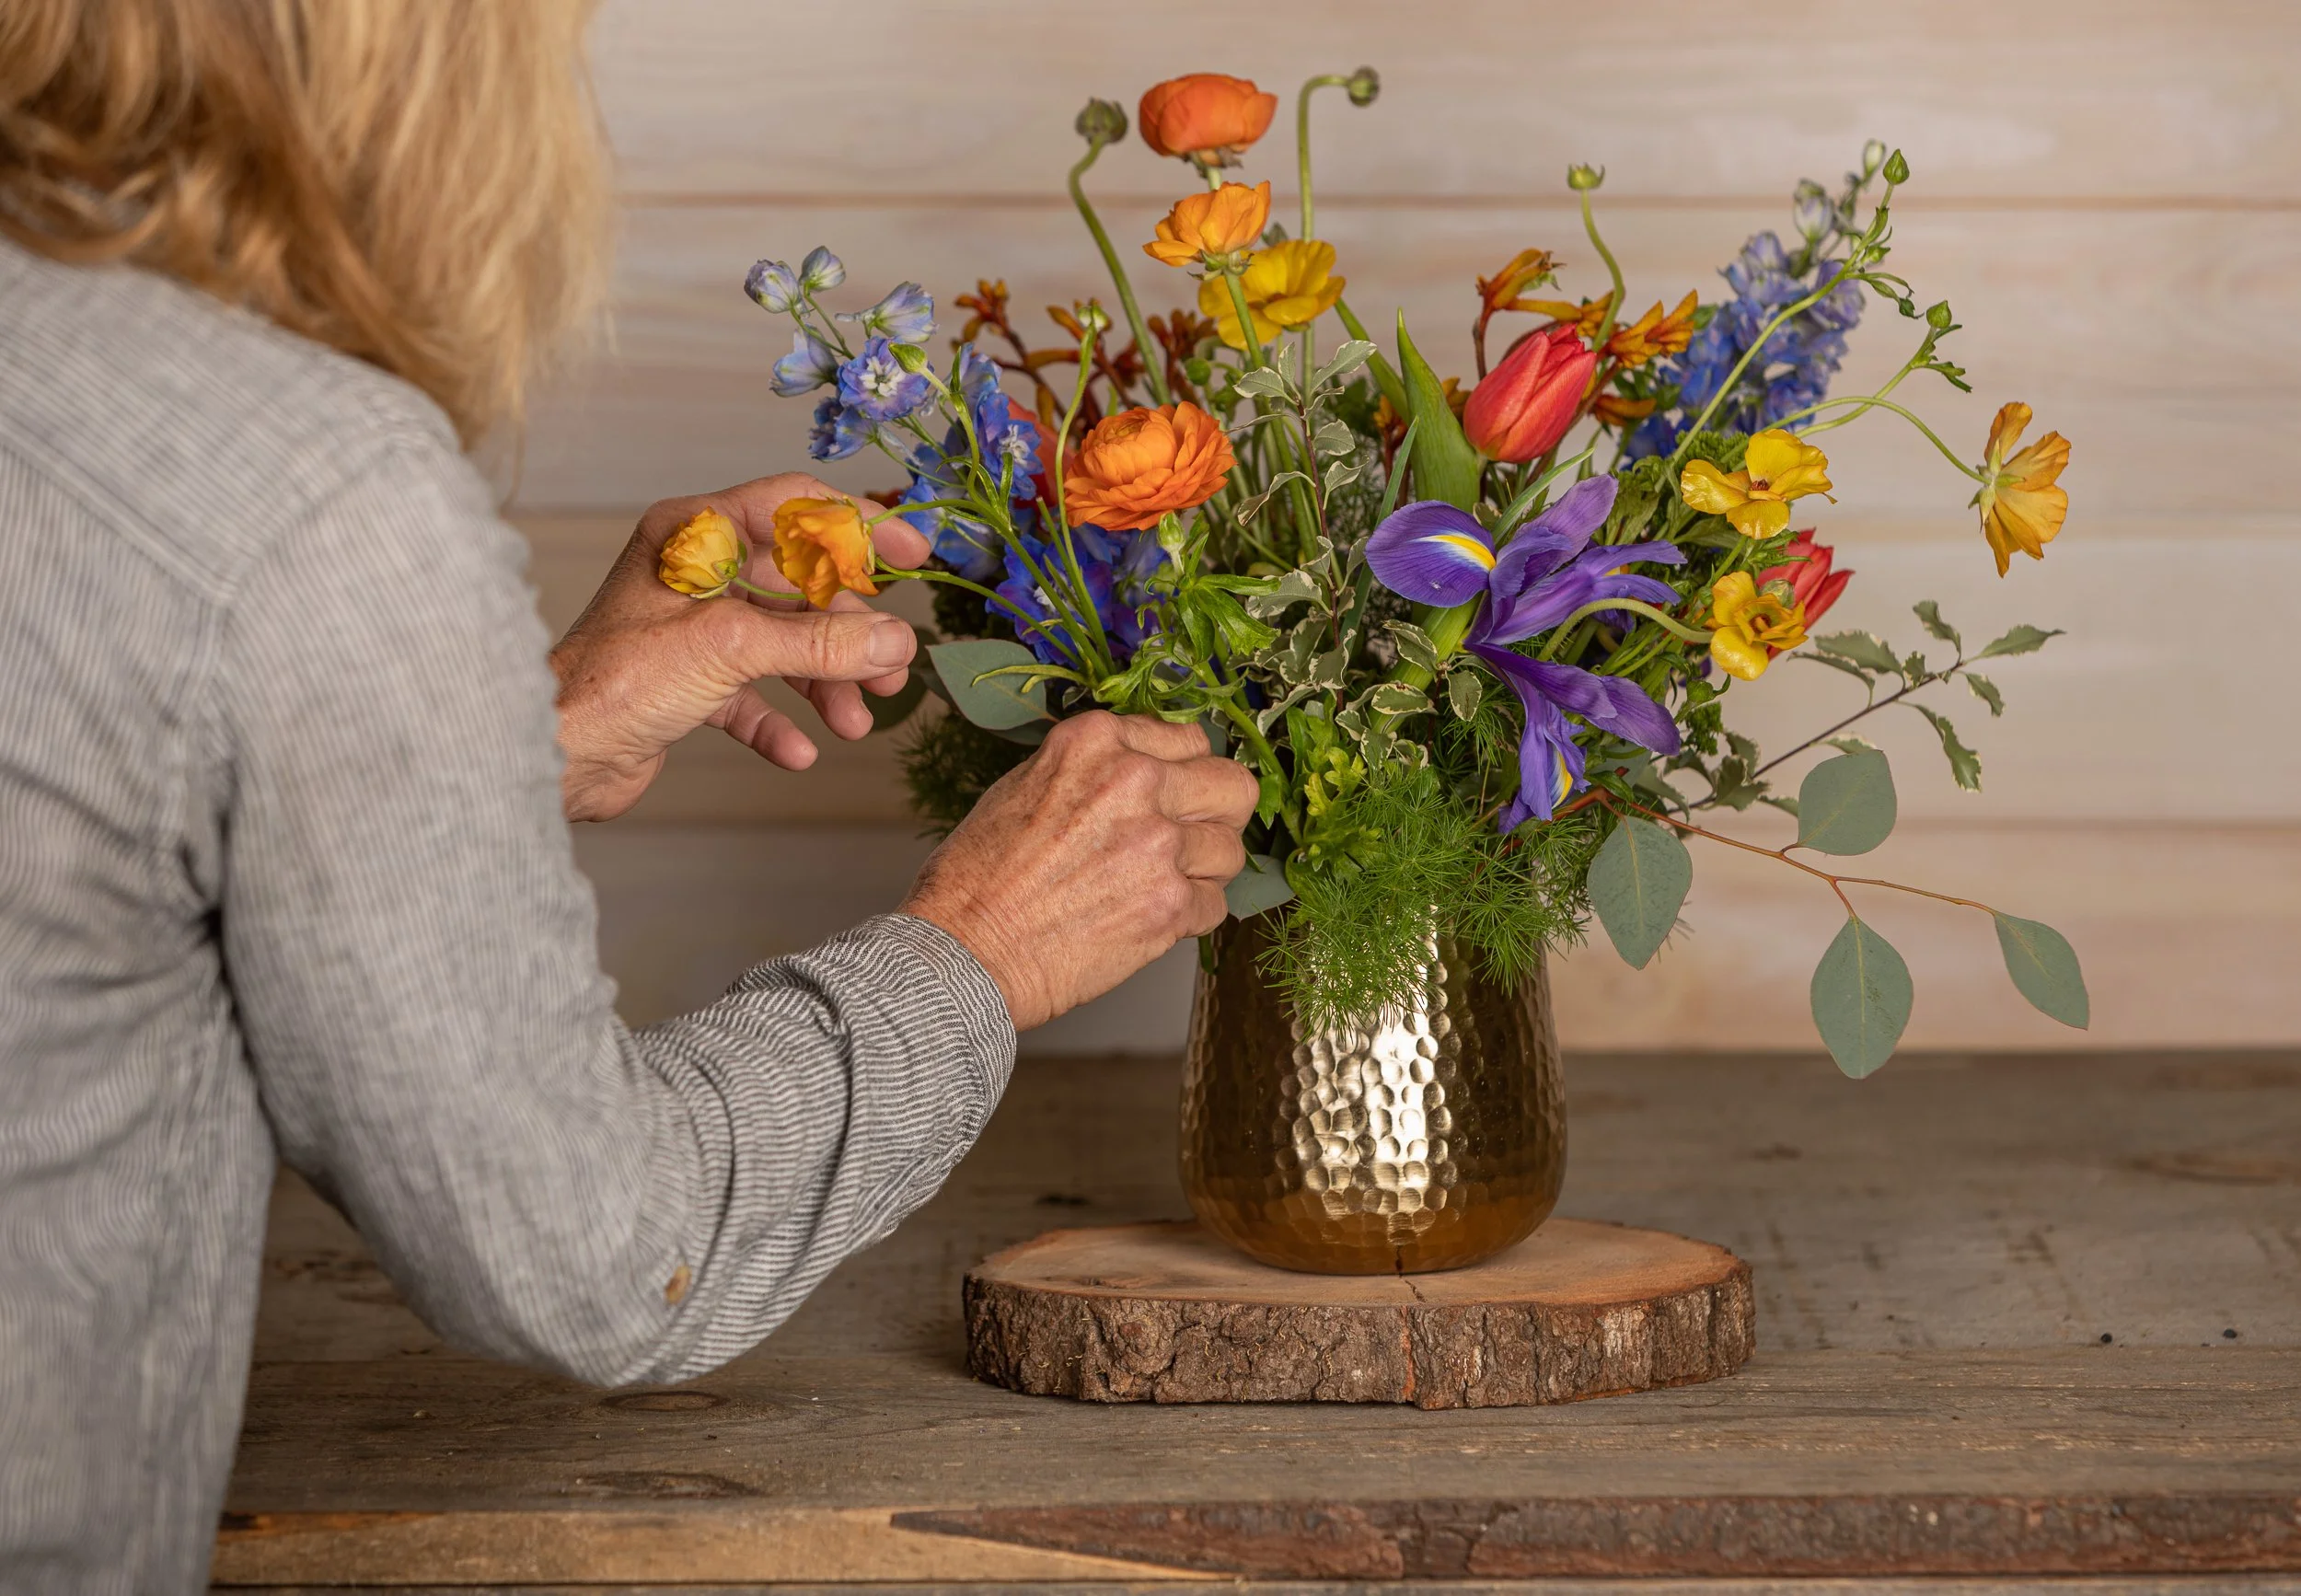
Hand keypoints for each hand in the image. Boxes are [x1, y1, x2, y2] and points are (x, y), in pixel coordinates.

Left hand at [550, 473, 930, 821]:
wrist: (554, 753)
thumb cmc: (617, 679)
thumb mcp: (732, 646)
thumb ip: (820, 642)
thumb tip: (894, 641)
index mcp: (694, 533)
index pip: (795, 507)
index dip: (859, 527)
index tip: (911, 555)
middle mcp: (693, 572)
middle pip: (798, 585)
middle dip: (847, 632)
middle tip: (889, 671)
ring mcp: (690, 628)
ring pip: (781, 642)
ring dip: (823, 682)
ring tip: (852, 722)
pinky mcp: (686, 681)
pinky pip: (751, 693)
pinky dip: (778, 719)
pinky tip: (797, 751)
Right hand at [901, 713, 1260, 1029]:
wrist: (965, 950)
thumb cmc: (978, 878)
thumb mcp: (1025, 785)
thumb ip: (1095, 770)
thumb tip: (1148, 773)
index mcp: (1096, 742)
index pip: (1189, 739)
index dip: (1185, 774)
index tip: (1176, 796)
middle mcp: (1134, 781)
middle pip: (1233, 785)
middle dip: (1218, 814)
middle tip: (1191, 838)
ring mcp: (1158, 843)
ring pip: (1231, 849)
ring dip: (1203, 871)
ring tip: (1158, 885)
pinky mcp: (1170, 903)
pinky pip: (1216, 904)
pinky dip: (1189, 917)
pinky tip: (1147, 919)